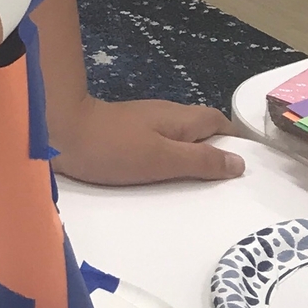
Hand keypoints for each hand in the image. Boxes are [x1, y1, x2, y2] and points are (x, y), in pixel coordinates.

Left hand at [49, 95, 244, 185]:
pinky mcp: (125, 135)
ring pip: (179, 139)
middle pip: (201, 130)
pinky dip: (168, 162)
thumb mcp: (163, 159)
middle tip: (227, 187)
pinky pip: (158, 146)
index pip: (218, 123)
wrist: (60, 134)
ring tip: (201, 191)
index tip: (248, 168)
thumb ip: (201, 161)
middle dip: (216, 153)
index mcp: (179, 118)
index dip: (235, 141)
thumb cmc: (114, 147)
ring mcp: (144, 124)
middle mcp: (165, 115)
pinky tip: (164, 182)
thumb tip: (239, 162)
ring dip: (191, 159)